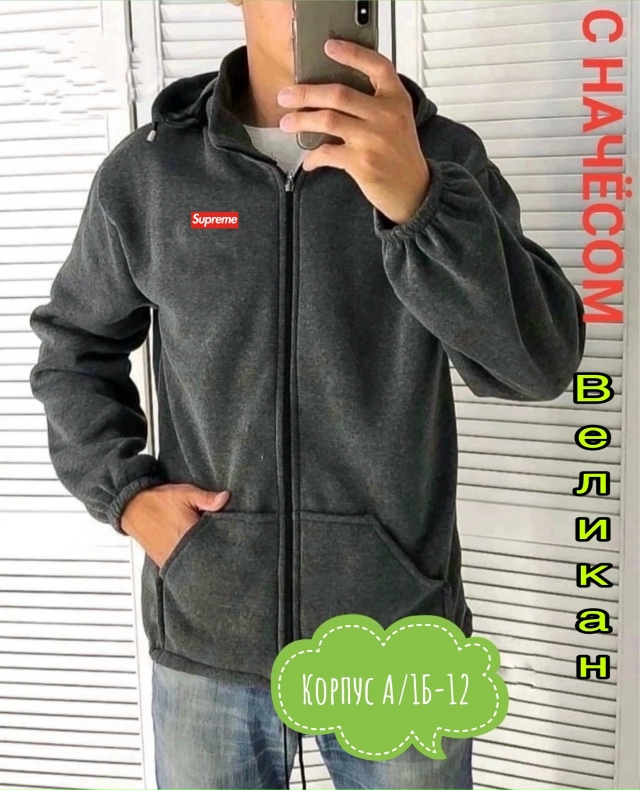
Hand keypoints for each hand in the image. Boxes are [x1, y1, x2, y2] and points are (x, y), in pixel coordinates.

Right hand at [121, 483, 230, 569]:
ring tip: (206, 549)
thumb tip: (225, 498)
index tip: (230, 539)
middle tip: (220, 545)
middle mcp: (179, 551)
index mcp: (188, 534)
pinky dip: (188, 562)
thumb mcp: (185, 494)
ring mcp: (170, 559)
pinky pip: (180, 568)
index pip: (214, 545)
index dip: (225, 543)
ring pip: (193, 565)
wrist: (131, 507)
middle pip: (205, 558)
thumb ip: (206, 498)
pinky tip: (193, 554)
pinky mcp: (163, 562)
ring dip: (200, 558)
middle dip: (214, 552)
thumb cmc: (157, 500)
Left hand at [277, 39, 430, 225]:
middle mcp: (386, 116)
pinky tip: (309, 161)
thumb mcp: (397, 120)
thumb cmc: (400, 154)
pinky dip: (313, 157)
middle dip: (305, 94)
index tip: (329, 47)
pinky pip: (328, 153)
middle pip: (339, 94)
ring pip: (328, 120)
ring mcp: (374, 139)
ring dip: (301, 121)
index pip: (377, 66)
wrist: (413, 190)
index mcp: (396, 99)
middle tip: (285, 96)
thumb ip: (375, 103)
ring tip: (286, 123)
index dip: (352, 53)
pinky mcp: (363, 163)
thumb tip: (330, 94)